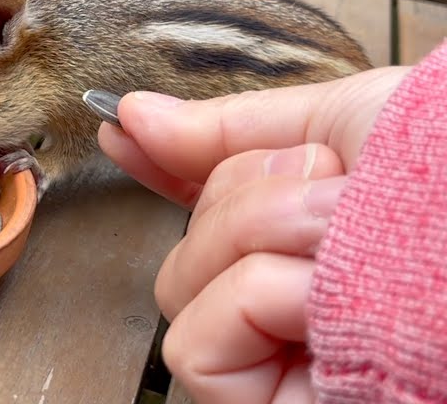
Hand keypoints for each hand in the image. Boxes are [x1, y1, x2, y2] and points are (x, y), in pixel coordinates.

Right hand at [95, 65, 410, 403]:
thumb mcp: (347, 123)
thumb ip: (231, 130)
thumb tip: (135, 115)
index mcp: (313, 229)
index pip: (209, 206)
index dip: (163, 169)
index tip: (124, 132)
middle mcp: (292, 294)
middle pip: (185, 243)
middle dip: (247, 199)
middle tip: (330, 199)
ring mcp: (282, 355)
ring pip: (180, 287)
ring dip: (258, 241)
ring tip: (341, 245)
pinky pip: (195, 347)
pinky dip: (250, 300)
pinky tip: (315, 295)